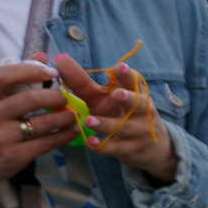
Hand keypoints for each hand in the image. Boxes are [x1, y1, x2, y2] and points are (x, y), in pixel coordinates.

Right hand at [0, 61, 87, 207]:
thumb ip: (11, 77)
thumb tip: (42, 56)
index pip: (3, 76)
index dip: (31, 70)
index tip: (51, 72)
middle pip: (30, 99)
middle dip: (55, 96)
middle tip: (65, 96)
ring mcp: (1, 137)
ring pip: (44, 122)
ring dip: (65, 115)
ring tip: (72, 113)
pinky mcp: (15, 156)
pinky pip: (48, 142)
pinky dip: (65, 134)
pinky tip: (71, 129)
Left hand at [51, 54, 176, 183]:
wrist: (147, 145)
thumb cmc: (120, 113)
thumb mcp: (102, 97)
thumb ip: (82, 81)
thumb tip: (59, 59)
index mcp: (135, 92)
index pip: (133, 82)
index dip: (127, 75)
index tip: (119, 67)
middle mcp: (142, 110)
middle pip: (138, 103)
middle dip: (129, 98)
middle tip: (117, 93)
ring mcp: (139, 130)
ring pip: (124, 127)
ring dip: (107, 124)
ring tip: (88, 120)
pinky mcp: (132, 148)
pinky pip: (117, 148)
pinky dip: (103, 145)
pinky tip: (91, 142)